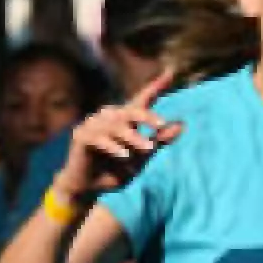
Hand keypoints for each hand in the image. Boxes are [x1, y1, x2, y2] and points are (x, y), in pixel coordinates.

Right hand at [59, 71, 181, 200]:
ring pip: (117, 125)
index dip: (155, 86)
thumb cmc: (115, 172)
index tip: (171, 72)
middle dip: (146, 117)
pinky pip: (99, 138)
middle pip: (130, 110)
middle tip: (162, 125)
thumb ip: (158, 141)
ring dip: (133, 137)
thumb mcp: (142, 158)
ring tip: (148, 149)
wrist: (89, 190)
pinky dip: (113, 146)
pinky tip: (124, 155)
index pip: (141, 100)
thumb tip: (181, 124)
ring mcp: (93, 124)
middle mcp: (108, 117)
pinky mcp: (81, 136)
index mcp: (124, 120)